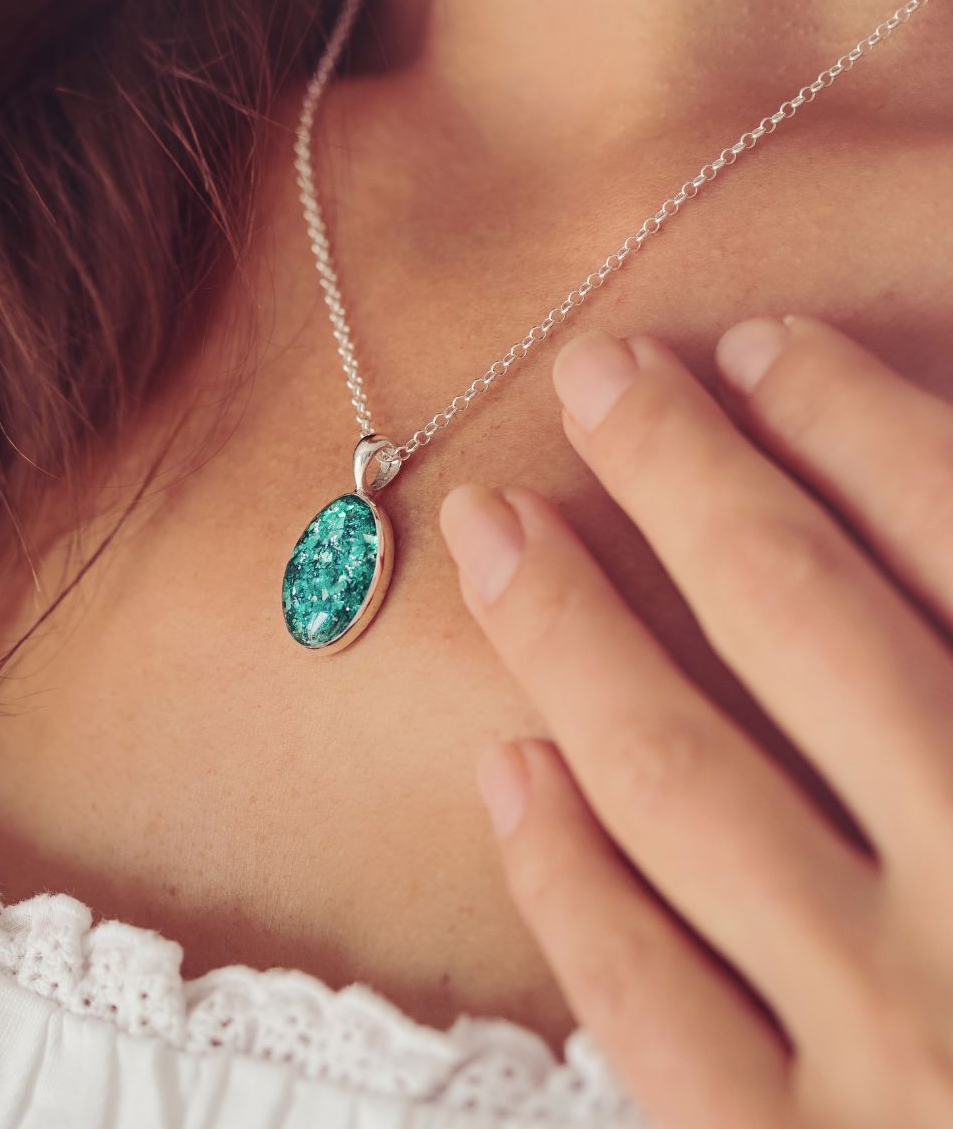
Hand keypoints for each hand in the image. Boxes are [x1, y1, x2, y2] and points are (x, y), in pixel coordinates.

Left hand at [439, 315, 952, 1128]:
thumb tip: (916, 563)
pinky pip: (642, 1004)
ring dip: (576, 640)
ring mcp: (894, 1063)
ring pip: (685, 788)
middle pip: (805, 625)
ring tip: (496, 529)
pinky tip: (506, 769)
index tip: (758, 348)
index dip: (857, 425)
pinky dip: (567, 878)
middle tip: (599, 377)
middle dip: (693, 478)